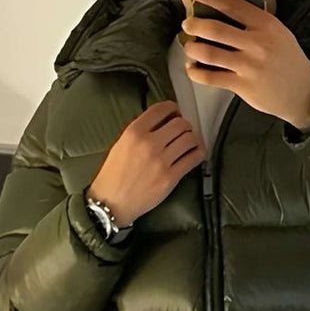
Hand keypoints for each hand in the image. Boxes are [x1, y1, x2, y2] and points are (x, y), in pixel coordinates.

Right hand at [87, 100, 203, 225]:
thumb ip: (140, 131)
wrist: (112, 202)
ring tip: (188, 143)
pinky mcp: (171, 177)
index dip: (173, 108)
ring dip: (192, 139)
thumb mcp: (121, 144)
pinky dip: (197, 153)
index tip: (175, 113)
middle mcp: (149, 143)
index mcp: (134, 132)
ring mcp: (161, 161)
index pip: (162, 108)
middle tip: (182, 132)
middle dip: (184, 126)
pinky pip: (193, 158)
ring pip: (190, 139)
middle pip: (180, 123)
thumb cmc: (113, 175)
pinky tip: (194, 154)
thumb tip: (161, 122)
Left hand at [180, 0, 309, 130]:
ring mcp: (249, 66)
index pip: (231, 4)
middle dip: (194, 25)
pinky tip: (193, 69)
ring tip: (189, 47)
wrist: (303, 91)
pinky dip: (197, 72)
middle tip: (187, 24)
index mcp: (265, 24)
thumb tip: (222, 10)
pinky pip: (211, 78)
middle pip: (215, 29)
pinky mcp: (243, 86)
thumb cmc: (287, 59)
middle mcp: (256, 43)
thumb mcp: (277, 32)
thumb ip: (254, 21)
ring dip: (192, 49)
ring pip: (209, 53)